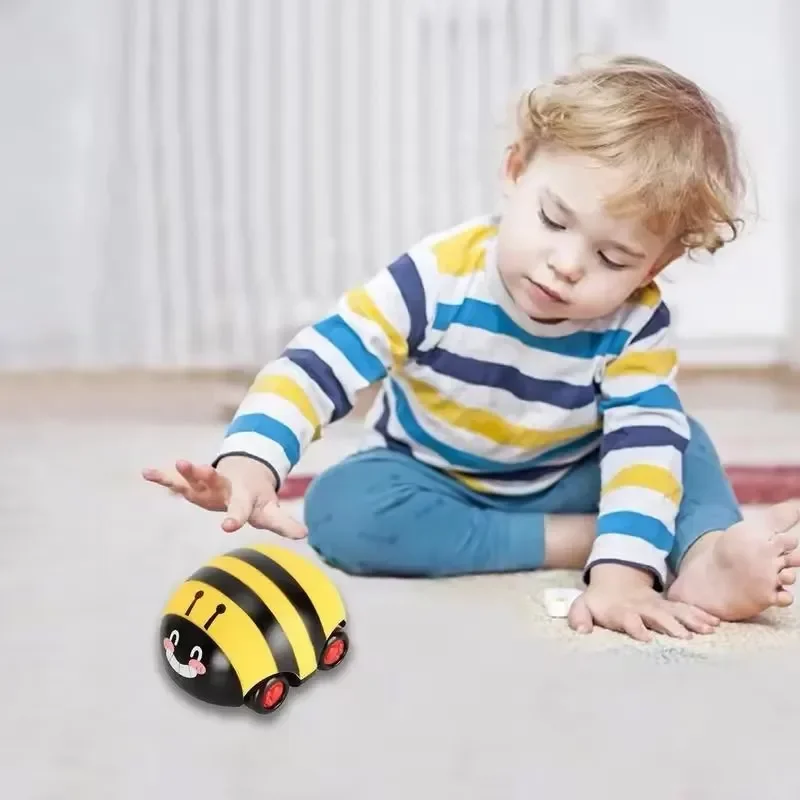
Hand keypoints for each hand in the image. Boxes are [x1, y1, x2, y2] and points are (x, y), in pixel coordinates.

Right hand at [142, 455, 306, 538]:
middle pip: (215, 481)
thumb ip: (284, 523)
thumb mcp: (271, 511)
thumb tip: (306, 534)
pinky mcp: (194, 482)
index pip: (241, 508)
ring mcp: (208, 483)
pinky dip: (162, 477)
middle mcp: (224, 487)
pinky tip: (146, 472)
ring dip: (186, 470)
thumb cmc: (258, 498)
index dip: (236, 517)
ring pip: (195, 477)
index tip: (228, 526)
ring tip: (176, 463)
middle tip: (199, 467)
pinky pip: (176, 480)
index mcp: (244, 497)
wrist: (247, 473)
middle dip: (206, 475)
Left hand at [567, 563, 718, 641]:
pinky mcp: (669, 606)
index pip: (627, 619)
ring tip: (707, 629)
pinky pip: (687, 609)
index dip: (635, 626)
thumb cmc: (599, 602)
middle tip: (684, 637)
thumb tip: (580, 631)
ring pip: (676, 611)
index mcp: (621, 611)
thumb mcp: (583, 606)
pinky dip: (700, 614)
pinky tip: (715, 623)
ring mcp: (657, 606)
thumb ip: (579, 617)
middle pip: (657, 615)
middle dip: (670, 625)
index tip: (645, 637)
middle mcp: (642, 608)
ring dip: (691, 619)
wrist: (616, 580)